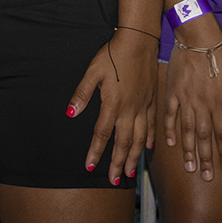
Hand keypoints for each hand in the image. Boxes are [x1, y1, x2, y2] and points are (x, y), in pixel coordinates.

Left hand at [69, 29, 156, 183]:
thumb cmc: (112, 55)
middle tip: (114, 180)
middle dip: (118, 163)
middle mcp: (130, 110)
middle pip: (123, 142)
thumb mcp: (92, 71)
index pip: (102, 134)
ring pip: (140, 139)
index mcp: (113, 104)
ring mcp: (143, 107)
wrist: (139, 42)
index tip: (89, 165)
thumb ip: (82, 94)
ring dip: (134, 157)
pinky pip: (152, 127)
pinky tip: (148, 149)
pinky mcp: (151, 101)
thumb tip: (70, 114)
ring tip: (130, 172)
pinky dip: (149, 140)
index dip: (95, 151)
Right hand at [164, 32, 221, 179]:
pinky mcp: (172, 90)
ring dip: (188, 150)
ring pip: (186, 130)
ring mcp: (185, 98)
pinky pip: (170, 113)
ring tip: (190, 167)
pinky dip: (169, 128)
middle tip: (207, 177)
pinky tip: (169, 143)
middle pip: (204, 137)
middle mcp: (201, 105)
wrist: (198, 36)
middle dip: (207, 159)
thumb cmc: (221, 53)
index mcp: (218, 102)